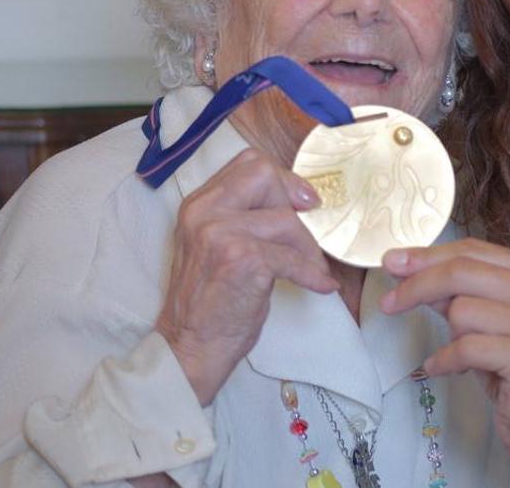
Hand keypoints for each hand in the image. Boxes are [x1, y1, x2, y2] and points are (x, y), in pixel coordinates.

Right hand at [155, 148, 337, 405]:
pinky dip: (313, 273)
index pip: (248, 163)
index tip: (302, 203)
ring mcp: (219, 233)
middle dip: (295, 202)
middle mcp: (204, 211)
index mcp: (198, 204)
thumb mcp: (217, 246)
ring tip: (313, 270)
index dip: (283, 179)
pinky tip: (320, 286)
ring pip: (285, 219)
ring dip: (308, 248)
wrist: (189, 346)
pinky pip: (292, 257)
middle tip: (309, 233)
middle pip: (265, 175)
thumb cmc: (210, 301)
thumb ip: (243, 217)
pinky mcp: (240, 259)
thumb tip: (297, 202)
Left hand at [379, 238, 509, 471]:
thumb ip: (460, 293)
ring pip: (462, 310)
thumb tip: (409, 269)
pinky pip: (467, 348)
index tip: (393, 262)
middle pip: (463, 271)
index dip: (428, 255)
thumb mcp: (491, 323)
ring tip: (461, 356)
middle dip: (417, 285)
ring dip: (449, 336)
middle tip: (390, 302)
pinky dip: (445, 360)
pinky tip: (442, 369)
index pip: (474, 250)